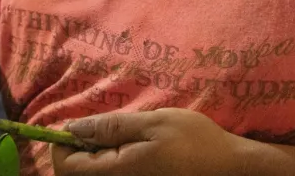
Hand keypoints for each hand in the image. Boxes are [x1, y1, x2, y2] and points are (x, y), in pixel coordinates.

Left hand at [51, 109, 252, 175]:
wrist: (232, 169)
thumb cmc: (196, 143)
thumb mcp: (153, 123)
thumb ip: (110, 127)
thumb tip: (71, 128)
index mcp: (117, 174)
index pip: (64, 167)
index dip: (62, 144)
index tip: (77, 125)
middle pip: (74, 174)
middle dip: (79, 149)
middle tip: (104, 130)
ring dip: (96, 156)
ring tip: (123, 140)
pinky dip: (111, 163)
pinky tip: (131, 152)